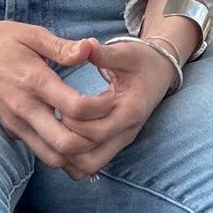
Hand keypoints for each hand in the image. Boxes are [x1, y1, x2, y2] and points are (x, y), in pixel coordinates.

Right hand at [0, 20, 99, 170]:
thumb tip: (90, 48)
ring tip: (89, 135)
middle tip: (103, 126)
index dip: (100, 109)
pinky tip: (71, 137)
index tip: (110, 100)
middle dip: (90, 141)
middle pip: (65, 145)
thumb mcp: (32, 35)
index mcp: (35, 81)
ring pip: (52, 158)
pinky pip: (39, 152)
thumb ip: (62, 47)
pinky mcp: (10, 131)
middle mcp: (25, 109)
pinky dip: (59, 152)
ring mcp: (16, 124)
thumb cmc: (0, 41)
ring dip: (75, 153)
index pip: (76, 108)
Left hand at [55, 37, 178, 180]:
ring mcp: (120, 141)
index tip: (60, 101)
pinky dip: (72, 160)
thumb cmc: (140, 60)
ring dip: (67, 155)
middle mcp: (126, 131)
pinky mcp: (113, 144)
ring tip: (53, 130)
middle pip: (90, 155)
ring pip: (89, 166)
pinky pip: (89, 164)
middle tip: (53, 117)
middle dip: (66, 138)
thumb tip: (84, 46)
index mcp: (130, 110)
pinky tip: (61, 137)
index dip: (73, 120)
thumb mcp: (125, 52)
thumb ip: (104, 53)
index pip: (96, 130)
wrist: (159, 72)